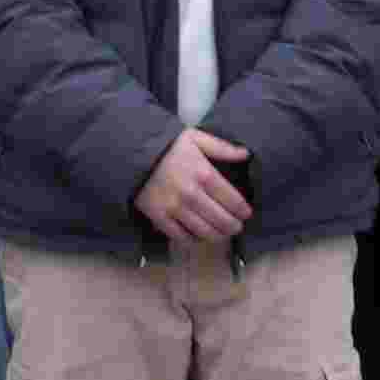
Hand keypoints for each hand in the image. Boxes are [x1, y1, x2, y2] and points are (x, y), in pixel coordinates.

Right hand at [135, 130, 254, 249]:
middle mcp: (192, 194)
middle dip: (233, 226)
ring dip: (218, 236)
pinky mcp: (160, 218)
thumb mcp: (195, 138)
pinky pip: (182, 237)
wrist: (133, 154)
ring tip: (223, 235)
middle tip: (237, 227)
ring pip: (204, 232)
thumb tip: (246, 154)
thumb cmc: (168, 147)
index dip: (243, 210)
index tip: (246, 214)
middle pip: (221, 220)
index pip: (232, 200)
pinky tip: (200, 237)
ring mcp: (175, 208)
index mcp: (204, 174)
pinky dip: (194, 241)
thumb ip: (222, 147)